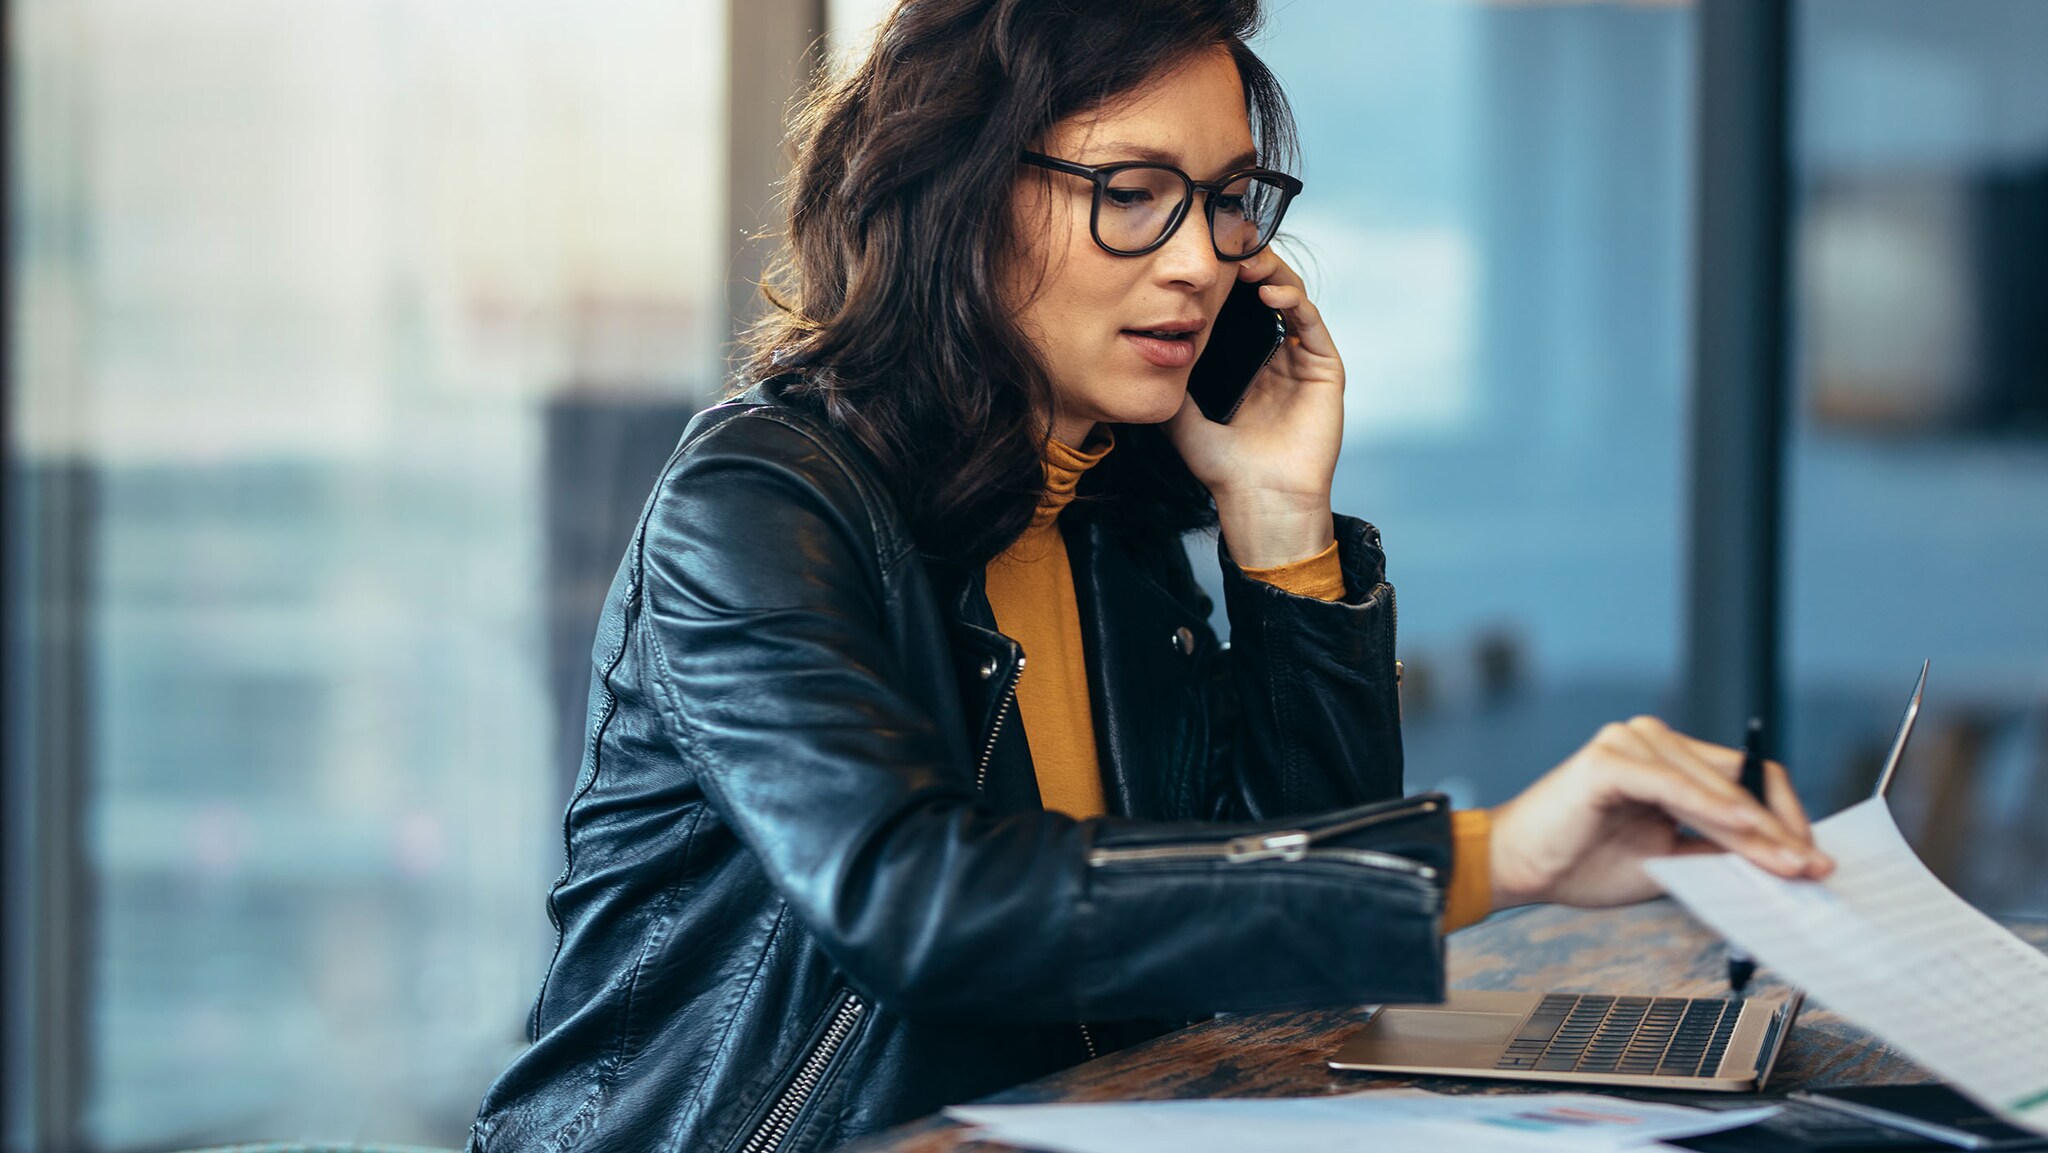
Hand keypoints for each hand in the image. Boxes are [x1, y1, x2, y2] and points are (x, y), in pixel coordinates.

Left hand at [1164, 251, 1345, 569]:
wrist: (1257, 500)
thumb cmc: (1220, 465)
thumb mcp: (1180, 412)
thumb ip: (1168, 377)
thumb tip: (1138, 343)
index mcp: (1246, 360)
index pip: (1238, 305)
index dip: (1224, 278)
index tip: (1203, 255)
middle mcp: (1277, 354)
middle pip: (1266, 292)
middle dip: (1249, 264)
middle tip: (1227, 242)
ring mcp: (1303, 360)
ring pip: (1291, 298)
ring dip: (1271, 273)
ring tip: (1246, 260)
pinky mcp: (1326, 369)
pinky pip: (1311, 324)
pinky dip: (1293, 300)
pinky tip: (1270, 291)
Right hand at [1487, 716, 1833, 909]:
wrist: (1514, 867)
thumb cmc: (1577, 862)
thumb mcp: (1666, 861)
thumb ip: (1713, 852)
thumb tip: (1776, 863)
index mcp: (1665, 758)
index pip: (1745, 779)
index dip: (1783, 818)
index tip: (1808, 859)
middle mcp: (1650, 738)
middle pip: (1741, 780)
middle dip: (1781, 829)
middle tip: (1812, 868)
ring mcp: (1630, 742)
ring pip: (1715, 787)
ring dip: (1757, 829)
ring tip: (1788, 863)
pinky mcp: (1609, 760)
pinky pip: (1675, 787)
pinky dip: (1714, 810)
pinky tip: (1744, 832)